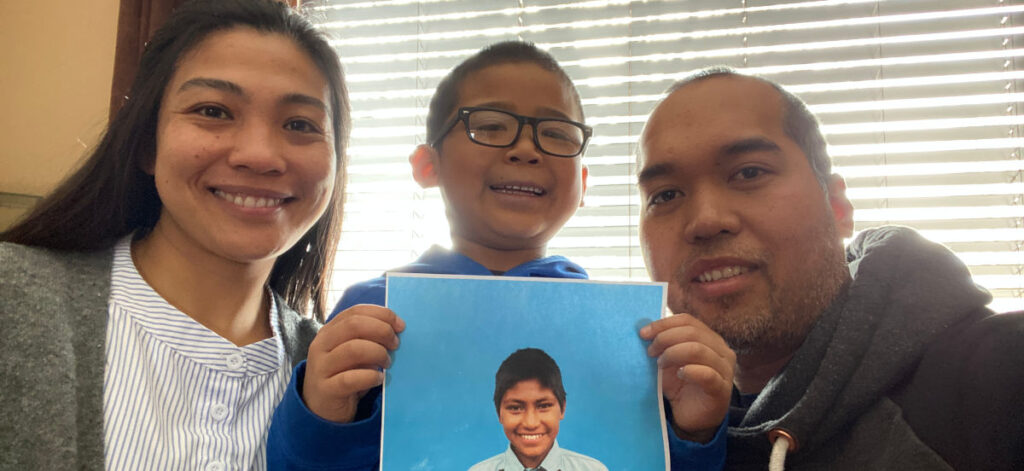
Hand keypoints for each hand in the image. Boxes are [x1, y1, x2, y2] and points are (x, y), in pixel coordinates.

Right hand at [302, 304, 404, 422]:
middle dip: (381, 331)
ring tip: (387, 363)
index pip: (355, 312)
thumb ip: (367, 339)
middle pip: (354, 325)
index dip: (381, 314)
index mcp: (329, 332)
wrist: (320, 409)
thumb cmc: (343, 375)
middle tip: (395, 344)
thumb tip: (396, 330)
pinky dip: (370, 377)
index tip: (400, 325)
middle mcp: (321, 345)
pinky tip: (379, 379)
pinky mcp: (326, 389)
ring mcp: (321, 367)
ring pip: (353, 349)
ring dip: (378, 353)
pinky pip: (351, 379)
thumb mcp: (352, 353)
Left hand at [640, 312, 734, 442]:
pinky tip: (679, 374)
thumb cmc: (680, 385)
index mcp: (710, 338)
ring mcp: (725, 369)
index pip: (687, 320)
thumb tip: (643, 329)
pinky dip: (689, 371)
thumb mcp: (669, 361)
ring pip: (698, 349)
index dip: (664, 324)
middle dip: (665, 338)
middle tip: (650, 351)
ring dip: (673, 353)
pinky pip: (707, 374)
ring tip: (660, 365)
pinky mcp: (722, 389)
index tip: (643, 333)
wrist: (690, 417)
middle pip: (692, 332)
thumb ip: (662, 344)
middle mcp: (722, 350)